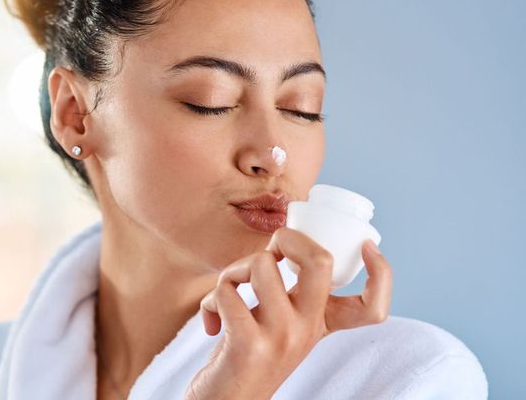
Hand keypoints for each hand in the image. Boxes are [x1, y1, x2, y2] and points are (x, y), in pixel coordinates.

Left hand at [186, 227, 391, 399]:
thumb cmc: (248, 355)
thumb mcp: (283, 325)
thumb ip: (292, 294)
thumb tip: (286, 241)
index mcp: (321, 323)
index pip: (373, 307)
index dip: (382, 273)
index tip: (367, 247)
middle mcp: (308, 330)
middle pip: (321, 262)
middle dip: (288, 237)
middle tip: (270, 251)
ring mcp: (281, 338)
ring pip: (261, 264)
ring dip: (234, 269)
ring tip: (229, 291)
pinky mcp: (248, 346)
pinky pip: (227, 291)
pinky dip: (210, 299)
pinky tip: (211, 323)